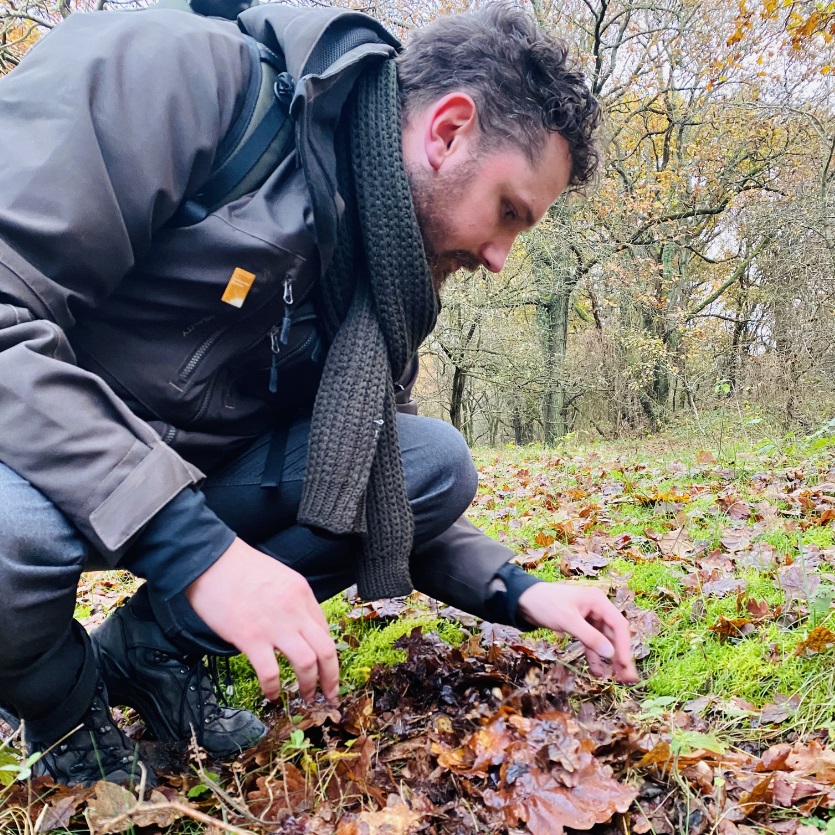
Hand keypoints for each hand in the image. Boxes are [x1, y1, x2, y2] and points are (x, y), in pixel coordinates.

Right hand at [185, 537, 338, 701]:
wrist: (210, 560)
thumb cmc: (239, 567)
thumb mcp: (278, 576)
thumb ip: (291, 600)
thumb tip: (297, 627)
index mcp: (302, 592)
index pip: (324, 629)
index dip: (327, 653)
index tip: (326, 668)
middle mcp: (294, 610)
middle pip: (326, 650)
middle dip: (331, 677)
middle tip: (330, 694)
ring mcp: (274, 625)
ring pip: (306, 663)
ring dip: (309, 686)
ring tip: (305, 697)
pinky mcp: (250, 638)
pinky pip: (271, 672)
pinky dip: (274, 688)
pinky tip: (271, 694)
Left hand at [517, 581, 637, 682]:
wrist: (523, 600)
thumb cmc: (546, 604)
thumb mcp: (568, 620)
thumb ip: (589, 637)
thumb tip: (611, 654)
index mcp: (598, 601)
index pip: (619, 625)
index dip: (624, 646)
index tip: (625, 666)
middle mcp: (597, 609)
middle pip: (614, 634)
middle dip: (620, 656)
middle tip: (628, 678)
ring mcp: (589, 617)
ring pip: (604, 641)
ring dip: (608, 659)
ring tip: (616, 679)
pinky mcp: (580, 626)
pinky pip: (591, 642)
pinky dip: (594, 656)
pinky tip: (597, 671)